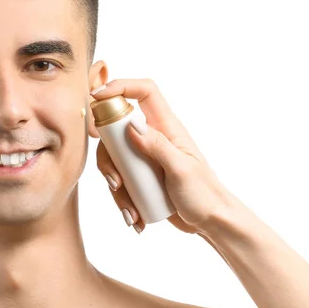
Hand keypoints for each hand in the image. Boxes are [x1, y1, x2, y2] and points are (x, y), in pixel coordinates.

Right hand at [90, 78, 237, 234]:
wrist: (211, 221)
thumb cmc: (204, 194)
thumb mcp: (181, 170)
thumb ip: (157, 145)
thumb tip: (130, 125)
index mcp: (167, 126)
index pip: (145, 92)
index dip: (121, 85)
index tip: (97, 95)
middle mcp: (152, 136)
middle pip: (116, 129)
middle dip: (108, 157)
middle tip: (115, 181)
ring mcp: (143, 156)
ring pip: (113, 158)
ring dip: (115, 186)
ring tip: (130, 212)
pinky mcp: (138, 175)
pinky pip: (118, 179)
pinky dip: (121, 200)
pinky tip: (134, 218)